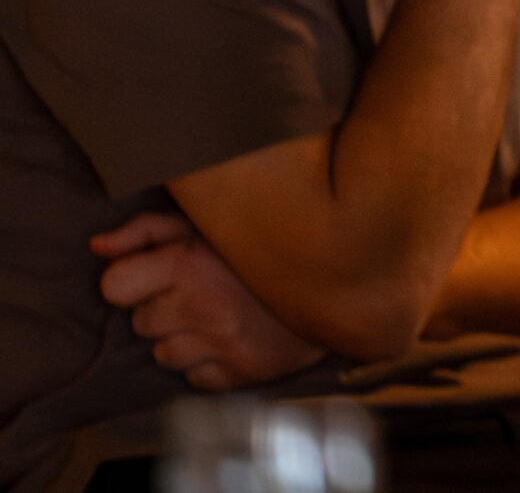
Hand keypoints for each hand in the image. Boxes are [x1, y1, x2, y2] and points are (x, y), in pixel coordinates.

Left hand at [92, 212, 324, 389]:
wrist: (338, 278)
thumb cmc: (263, 246)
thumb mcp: (206, 223)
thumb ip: (147, 230)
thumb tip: (98, 246)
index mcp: (187, 264)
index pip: (114, 286)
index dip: (132, 280)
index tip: (158, 274)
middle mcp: (199, 307)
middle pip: (140, 323)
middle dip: (163, 309)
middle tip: (202, 291)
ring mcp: (220, 345)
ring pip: (165, 355)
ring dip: (185, 339)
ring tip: (219, 316)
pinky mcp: (239, 374)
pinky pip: (196, 378)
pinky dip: (210, 363)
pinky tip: (233, 339)